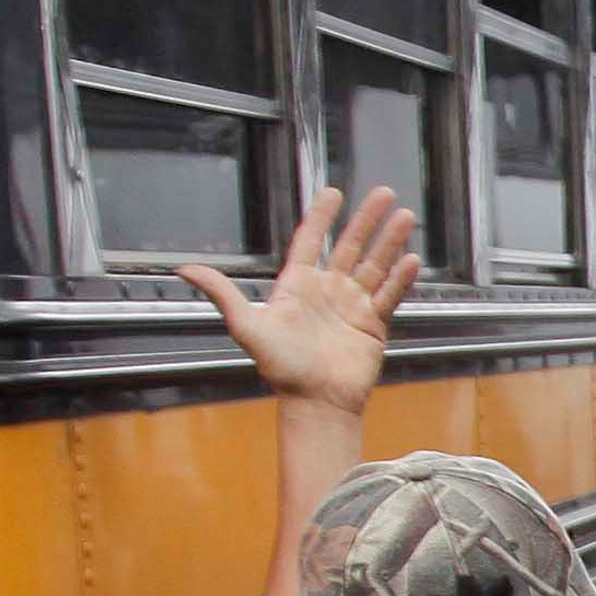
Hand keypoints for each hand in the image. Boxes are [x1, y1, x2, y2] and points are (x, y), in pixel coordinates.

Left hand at [177, 185, 419, 420]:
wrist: (315, 402)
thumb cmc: (280, 368)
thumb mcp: (246, 326)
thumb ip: (222, 294)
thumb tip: (184, 269)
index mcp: (298, 286)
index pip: (311, 241)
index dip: (322, 216)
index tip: (332, 192)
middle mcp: (327, 291)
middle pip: (350, 246)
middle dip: (366, 220)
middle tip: (382, 193)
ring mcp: (352, 306)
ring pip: (374, 265)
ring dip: (389, 241)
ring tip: (405, 216)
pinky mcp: (372, 325)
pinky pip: (389, 295)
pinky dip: (401, 278)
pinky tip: (411, 259)